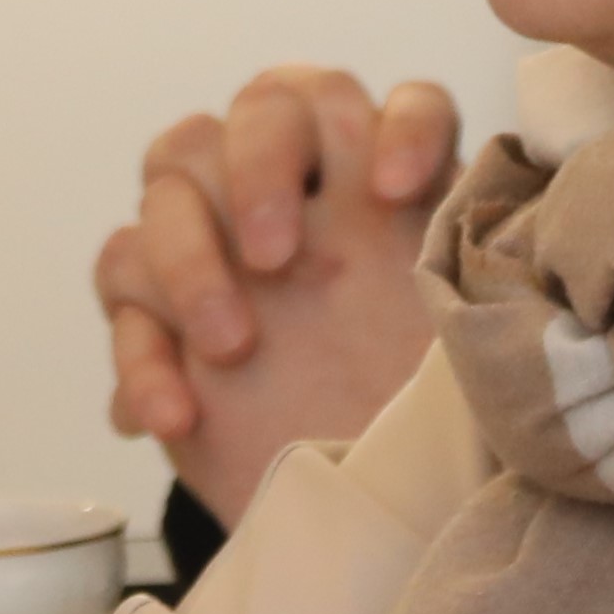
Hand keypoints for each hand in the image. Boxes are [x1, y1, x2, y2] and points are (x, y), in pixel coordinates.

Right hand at [101, 67, 458, 518]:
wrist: (353, 508)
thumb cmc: (415, 419)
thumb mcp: (455, 354)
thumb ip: (467, 287)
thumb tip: (494, 253)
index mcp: (384, 185)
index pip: (395, 104)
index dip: (396, 127)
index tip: (395, 193)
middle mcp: (303, 192)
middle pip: (264, 105)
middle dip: (260, 166)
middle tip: (277, 259)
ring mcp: (221, 238)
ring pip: (170, 177)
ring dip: (190, 256)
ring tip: (232, 348)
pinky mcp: (157, 304)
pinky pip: (119, 280)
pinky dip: (146, 355)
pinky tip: (180, 416)